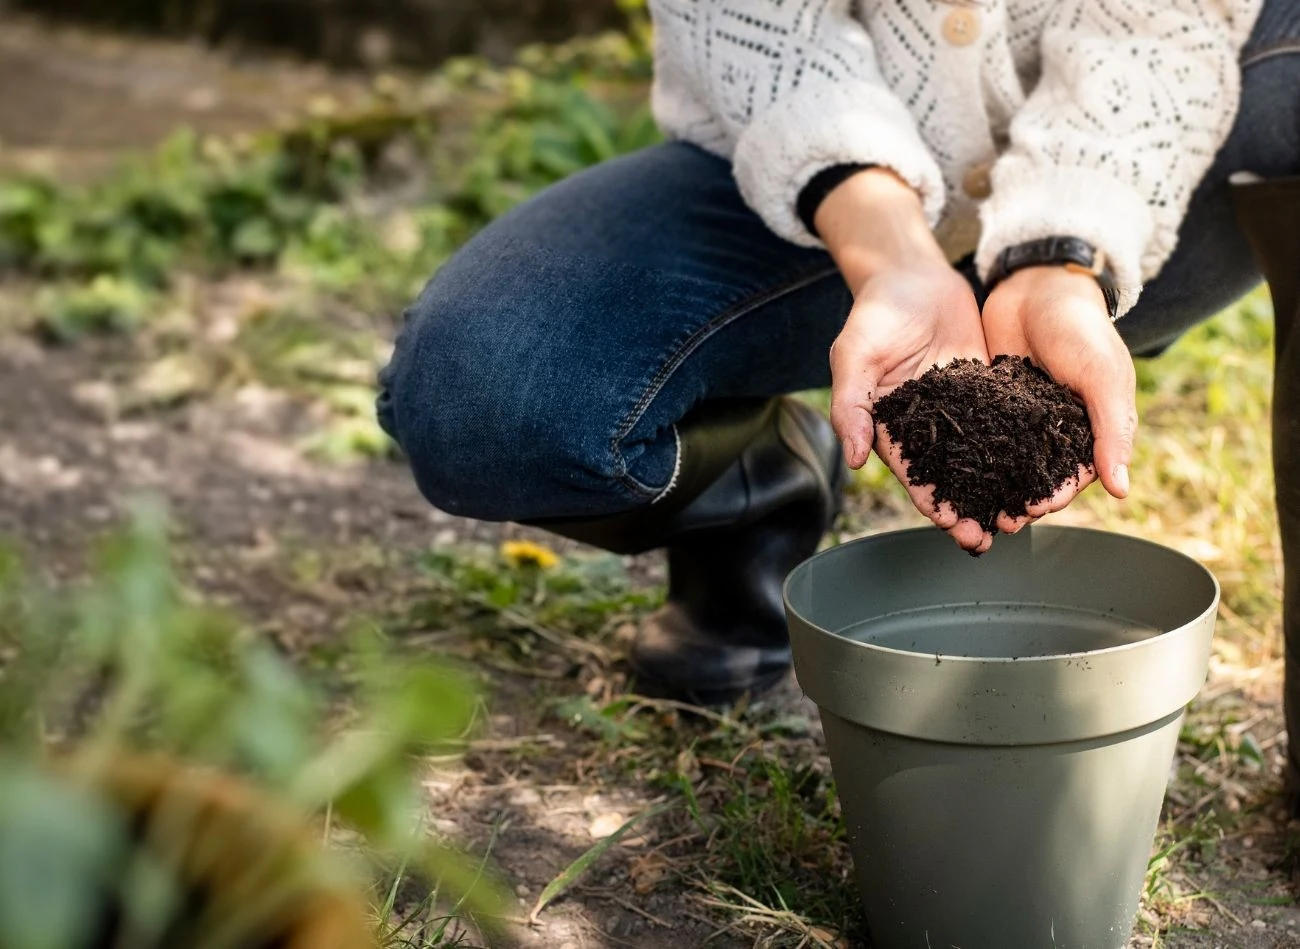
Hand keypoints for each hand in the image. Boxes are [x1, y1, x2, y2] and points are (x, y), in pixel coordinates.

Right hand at [816, 169, 992, 551]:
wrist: (912, 275)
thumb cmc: (875, 314)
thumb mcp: (854, 355)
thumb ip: (850, 405)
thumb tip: (854, 457)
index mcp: (890, 427)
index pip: (914, 474)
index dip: (934, 503)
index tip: (955, 528)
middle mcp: (926, 426)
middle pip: (951, 476)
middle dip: (970, 507)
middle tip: (993, 536)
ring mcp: (957, 410)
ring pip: (980, 456)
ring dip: (999, 486)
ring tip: (1023, 513)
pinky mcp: (984, 389)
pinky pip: (1005, 422)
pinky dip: (1020, 446)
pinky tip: (1043, 465)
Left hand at [981, 266, 1136, 533]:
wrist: (1038, 285)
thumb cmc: (1081, 328)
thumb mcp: (1103, 376)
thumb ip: (1113, 430)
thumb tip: (1121, 490)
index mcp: (1087, 431)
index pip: (1071, 477)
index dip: (1053, 498)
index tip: (1030, 512)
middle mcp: (1052, 432)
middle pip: (1033, 478)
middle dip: (1015, 502)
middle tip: (992, 521)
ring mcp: (1018, 420)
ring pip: (1002, 464)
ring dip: (987, 487)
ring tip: (966, 507)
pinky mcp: (988, 403)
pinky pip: (976, 436)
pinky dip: (965, 456)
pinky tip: (945, 472)